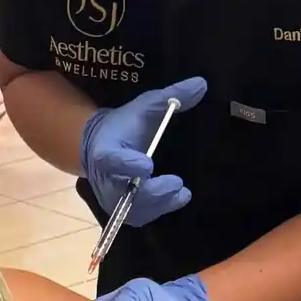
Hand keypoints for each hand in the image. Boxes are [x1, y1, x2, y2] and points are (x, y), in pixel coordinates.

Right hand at [78, 76, 206, 226]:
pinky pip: (138, 216)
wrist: (98, 144)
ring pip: (134, 209)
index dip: (128, 165)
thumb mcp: (145, 106)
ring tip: (181, 193)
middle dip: (153, 191)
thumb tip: (202, 84)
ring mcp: (111, 197)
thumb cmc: (124, 124)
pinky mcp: (119, 210)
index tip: (148, 165)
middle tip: (177, 184)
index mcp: (104, 150)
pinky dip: (158, 210)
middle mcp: (105, 179)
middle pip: (126, 192)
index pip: (112, 161)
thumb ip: (172, 97)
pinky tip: (175, 199)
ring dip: (160, 204)